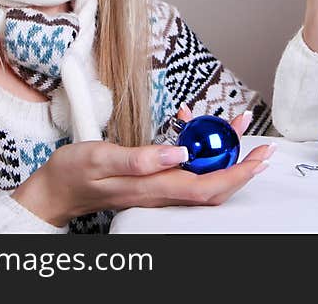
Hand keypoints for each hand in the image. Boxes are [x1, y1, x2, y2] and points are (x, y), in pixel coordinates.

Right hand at [12, 106, 271, 225]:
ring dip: (224, 153)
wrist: (56, 189)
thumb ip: (141, 158)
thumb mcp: (102, 157)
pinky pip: (186, 168)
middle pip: (213, 183)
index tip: (258, 157)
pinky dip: (199, 149)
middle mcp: (162, 191)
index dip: (238, 173)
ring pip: (203, 175)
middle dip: (241, 164)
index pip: (208, 186)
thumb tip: (178, 153)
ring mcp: (159, 187)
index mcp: (155, 187)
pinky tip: (192, 126)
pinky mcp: (154, 180)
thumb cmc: (75, 173)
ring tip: (235, 126)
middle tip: (261, 143)